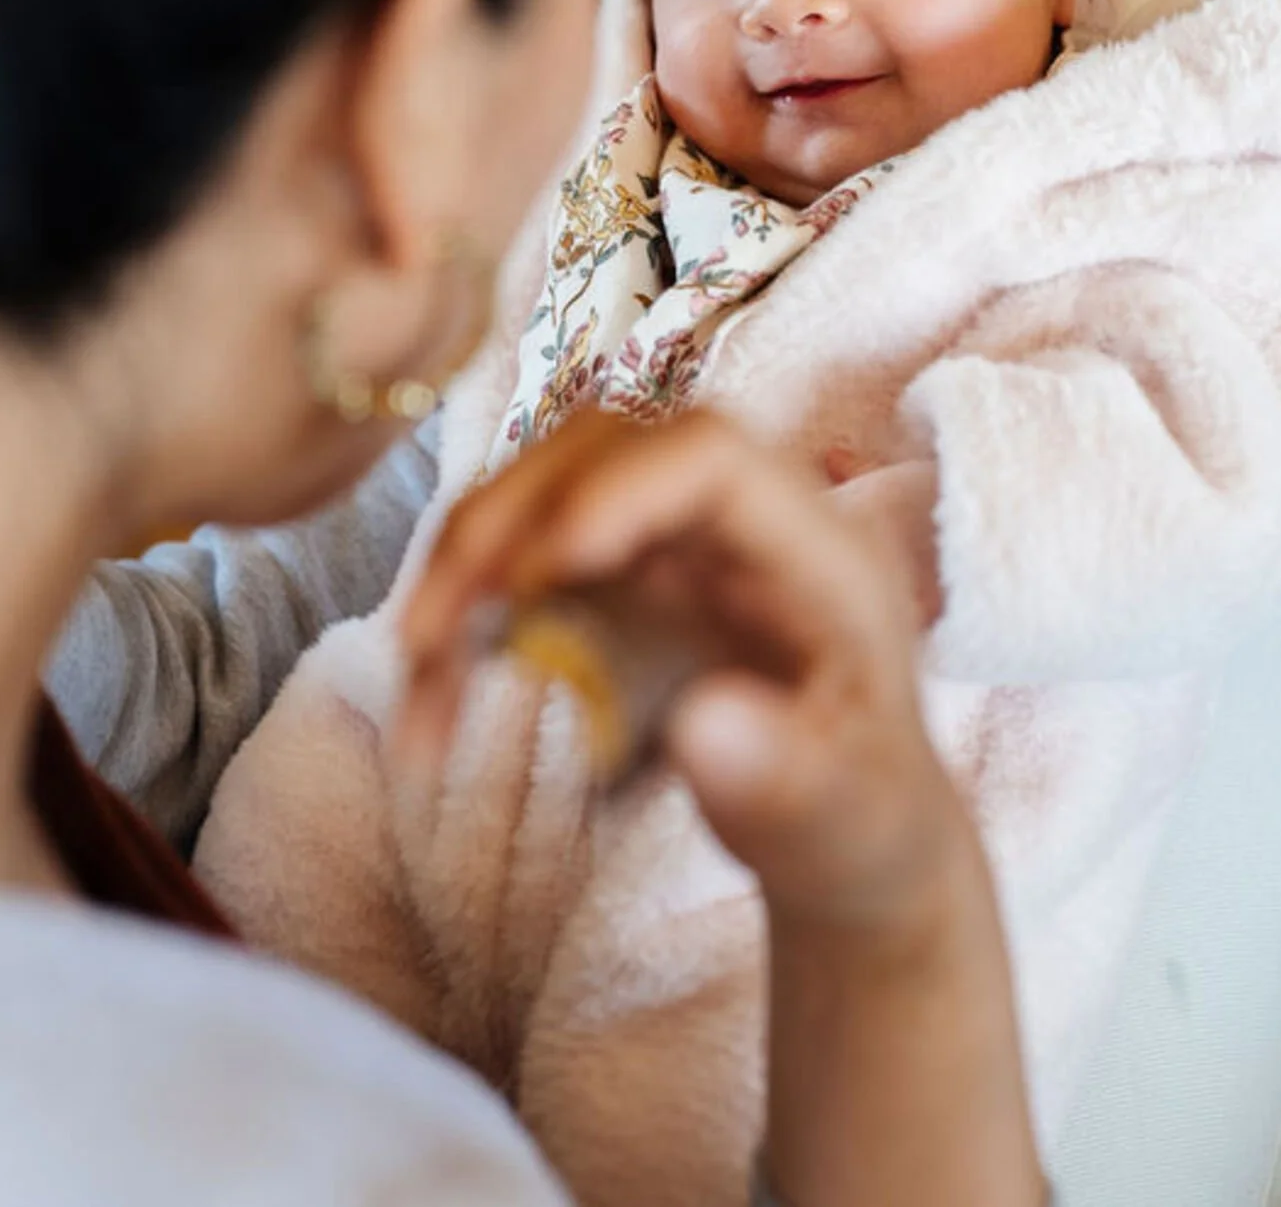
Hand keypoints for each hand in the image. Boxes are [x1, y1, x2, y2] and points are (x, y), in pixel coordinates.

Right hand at [399, 409, 1043, 1205]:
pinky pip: (521, 560)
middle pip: (602, 448)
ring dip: (465, 562)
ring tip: (418, 669)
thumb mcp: (847, 821)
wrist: (851, 833)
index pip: (713, 457)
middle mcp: (737, 519)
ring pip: (544, 490)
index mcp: (818, 551)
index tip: (543, 570)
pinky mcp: (621, 577)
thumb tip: (700, 726)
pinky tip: (434, 706)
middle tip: (431, 630)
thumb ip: (787, 778)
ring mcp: (672, 540)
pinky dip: (464, 617)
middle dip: (504, 519)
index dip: (617, 488)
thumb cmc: (862, 820)